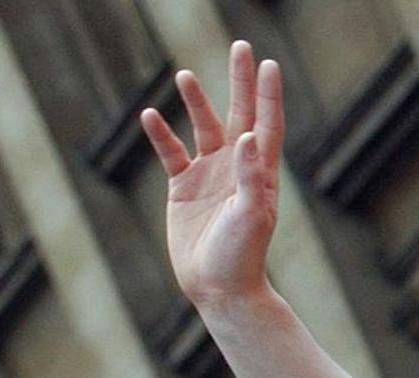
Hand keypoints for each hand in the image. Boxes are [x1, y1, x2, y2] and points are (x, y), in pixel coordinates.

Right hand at [141, 42, 282, 307]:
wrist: (219, 289)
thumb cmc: (242, 255)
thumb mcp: (250, 215)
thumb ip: (249, 175)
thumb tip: (247, 136)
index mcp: (260, 173)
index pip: (266, 124)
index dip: (267, 94)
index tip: (267, 64)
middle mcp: (237, 169)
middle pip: (239, 115)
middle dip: (240, 82)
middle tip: (240, 47)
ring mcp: (210, 177)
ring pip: (203, 129)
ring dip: (196, 103)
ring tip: (185, 76)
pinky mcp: (184, 189)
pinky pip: (171, 153)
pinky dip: (161, 135)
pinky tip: (151, 114)